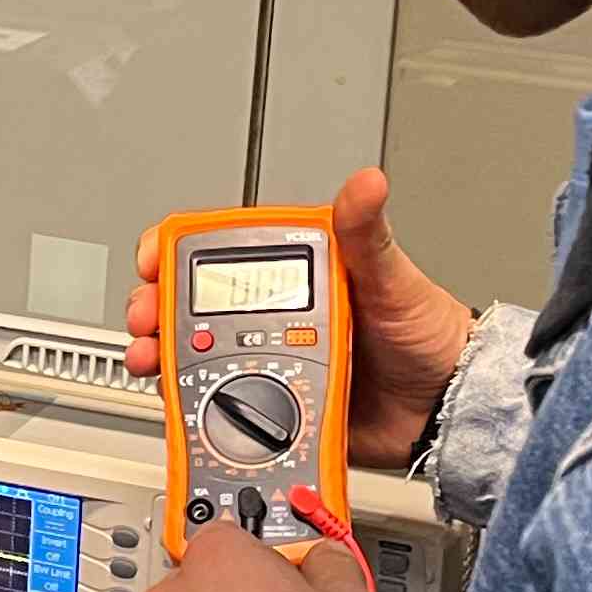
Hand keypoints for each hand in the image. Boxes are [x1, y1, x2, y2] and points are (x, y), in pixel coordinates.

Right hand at [126, 167, 472, 469]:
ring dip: (163, 357)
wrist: (445, 408)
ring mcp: (269, 362)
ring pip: (195, 356)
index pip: (220, 251)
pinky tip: (186, 404)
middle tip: (147, 319)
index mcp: (298, 274)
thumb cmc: (426, 335)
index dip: (176, 251)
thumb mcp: (393, 278)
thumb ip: (368, 234)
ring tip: (154, 361)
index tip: (155, 259)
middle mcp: (275, 316)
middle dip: (154, 308)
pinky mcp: (273, 408)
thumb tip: (366, 183)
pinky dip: (195, 406)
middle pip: (191, 305)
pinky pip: (222, 406)